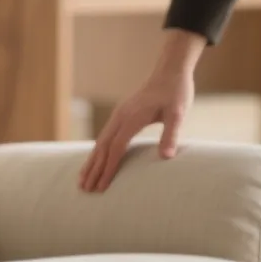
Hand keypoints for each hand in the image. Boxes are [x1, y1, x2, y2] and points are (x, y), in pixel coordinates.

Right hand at [79, 30, 204, 191]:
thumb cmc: (176, 92)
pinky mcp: (121, 115)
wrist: (170, 71)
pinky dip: (97, 152)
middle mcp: (120, 116)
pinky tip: (94, 161)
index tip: (102, 187)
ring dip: (91, 161)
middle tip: (84, 189)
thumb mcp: (178, 113)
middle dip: (93, 169)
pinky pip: (105, 136)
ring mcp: (119, 115)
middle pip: (102, 147)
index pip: (116, 148)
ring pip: (100, 142)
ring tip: (82, 180)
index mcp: (132, 118)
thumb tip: (166, 157)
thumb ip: (171, 134)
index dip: (108, 168)